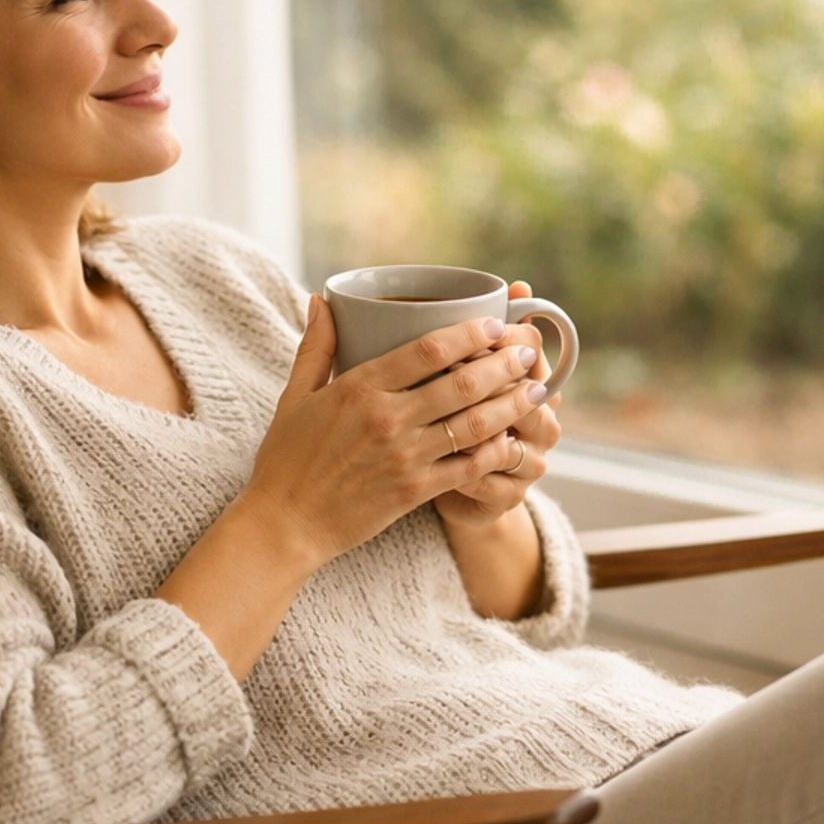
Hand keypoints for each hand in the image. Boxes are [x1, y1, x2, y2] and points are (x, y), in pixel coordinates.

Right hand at [241, 296, 550, 574]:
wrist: (285, 525)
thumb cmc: (286, 460)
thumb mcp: (294, 397)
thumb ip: (316, 346)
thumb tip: (321, 299)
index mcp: (359, 388)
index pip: (427, 349)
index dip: (469, 333)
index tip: (494, 324)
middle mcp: (387, 419)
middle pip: (462, 382)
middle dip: (504, 363)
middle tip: (529, 351)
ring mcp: (405, 456)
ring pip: (474, 423)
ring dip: (512, 403)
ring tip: (537, 388)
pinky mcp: (414, 490)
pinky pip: (468, 467)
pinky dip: (495, 452)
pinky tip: (515, 439)